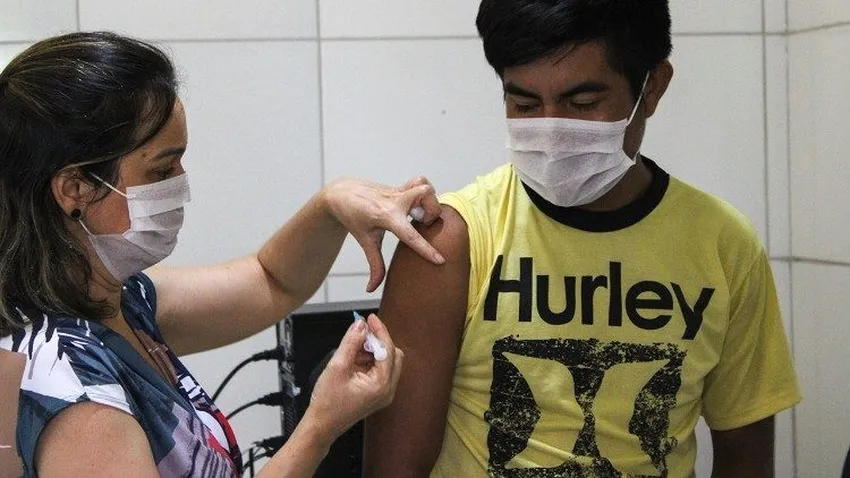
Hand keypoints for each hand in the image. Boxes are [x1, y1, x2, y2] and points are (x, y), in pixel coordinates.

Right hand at [306, 314, 403, 440]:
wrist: (321, 425)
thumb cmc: (328, 402)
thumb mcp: (337, 366)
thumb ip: (351, 342)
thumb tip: (360, 325)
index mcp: (382, 384)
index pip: (388, 349)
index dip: (379, 331)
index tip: (370, 318)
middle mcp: (388, 389)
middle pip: (393, 354)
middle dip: (377, 342)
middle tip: (359, 335)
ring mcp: (383, 392)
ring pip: (386, 361)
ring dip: (371, 351)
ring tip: (350, 353)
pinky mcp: (377, 393)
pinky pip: (379, 370)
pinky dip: (368, 361)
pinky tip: (352, 362)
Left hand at [322, 176, 444, 291]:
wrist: (342, 194)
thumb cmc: (353, 217)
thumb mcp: (365, 242)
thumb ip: (374, 266)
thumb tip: (372, 288)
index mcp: (386, 217)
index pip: (410, 236)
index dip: (426, 250)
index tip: (440, 260)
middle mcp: (394, 201)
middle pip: (426, 195)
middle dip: (432, 211)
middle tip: (422, 224)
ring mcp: (398, 191)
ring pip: (425, 186)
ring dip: (430, 201)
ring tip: (420, 214)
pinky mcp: (400, 186)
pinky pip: (420, 183)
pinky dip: (424, 193)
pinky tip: (416, 206)